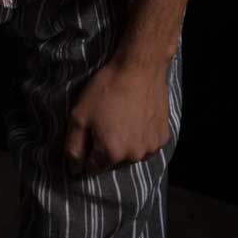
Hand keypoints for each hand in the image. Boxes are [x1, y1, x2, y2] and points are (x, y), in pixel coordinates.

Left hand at [62, 57, 171, 176]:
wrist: (139, 67)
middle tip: (106, 120)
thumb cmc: (107, 89)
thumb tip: (74, 170)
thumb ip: (74, 147)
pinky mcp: (163, 136)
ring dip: (126, 142)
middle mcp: (134, 156)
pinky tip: (137, 116)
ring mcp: (151, 147)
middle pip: (113, 161)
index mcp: (111, 153)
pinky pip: (147, 143)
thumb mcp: (79, 116)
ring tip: (122, 117)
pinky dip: (141, 135)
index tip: (90, 131)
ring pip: (131, 153)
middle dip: (107, 146)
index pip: (93, 168)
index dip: (88, 150)